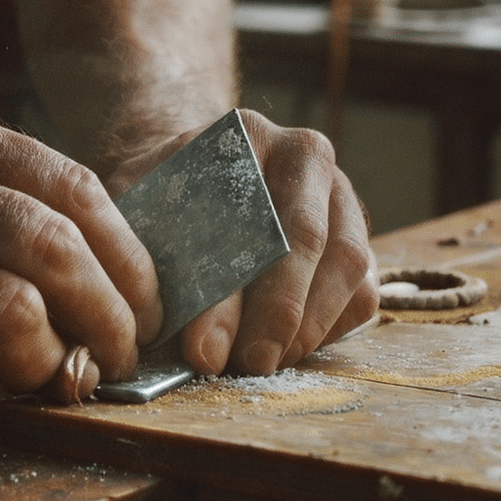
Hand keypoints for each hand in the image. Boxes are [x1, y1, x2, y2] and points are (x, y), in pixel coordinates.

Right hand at [0, 96, 160, 393]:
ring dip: (89, 329)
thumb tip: (69, 293)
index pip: (75, 181)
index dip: (127, 249)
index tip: (139, 298)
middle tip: (130, 344)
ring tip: (86, 368)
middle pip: (75, 222)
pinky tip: (23, 376)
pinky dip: (31, 356)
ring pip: (46, 264)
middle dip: (124, 295)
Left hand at [107, 110, 378, 375]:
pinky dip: (331, 328)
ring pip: (348, 266)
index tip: (202, 349)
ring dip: (309, 326)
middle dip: (278, 314)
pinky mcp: (358, 236)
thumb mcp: (137, 209)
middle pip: (310, 239)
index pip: (248, 214)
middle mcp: (307, 157)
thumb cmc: (160, 201)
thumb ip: (145, 252)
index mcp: (250, 136)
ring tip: (267, 364)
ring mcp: (340, 196)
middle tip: (247, 364)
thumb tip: (171, 333)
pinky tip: (290, 351)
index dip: (228, 293)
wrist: (191, 182)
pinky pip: (363, 290)